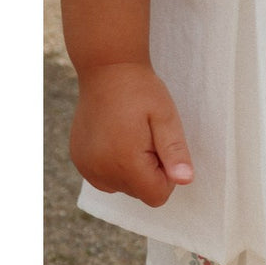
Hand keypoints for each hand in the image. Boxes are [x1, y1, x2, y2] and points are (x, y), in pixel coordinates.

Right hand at [69, 62, 193, 207]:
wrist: (106, 68)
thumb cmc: (141, 91)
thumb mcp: (166, 118)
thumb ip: (175, 152)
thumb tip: (185, 180)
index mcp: (124, 163)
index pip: (157, 196)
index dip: (166, 175)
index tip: (159, 146)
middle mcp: (100, 171)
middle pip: (140, 193)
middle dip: (149, 171)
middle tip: (144, 136)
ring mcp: (87, 167)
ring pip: (124, 187)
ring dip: (133, 169)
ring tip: (129, 135)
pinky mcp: (80, 161)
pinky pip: (108, 179)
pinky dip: (116, 165)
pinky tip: (116, 139)